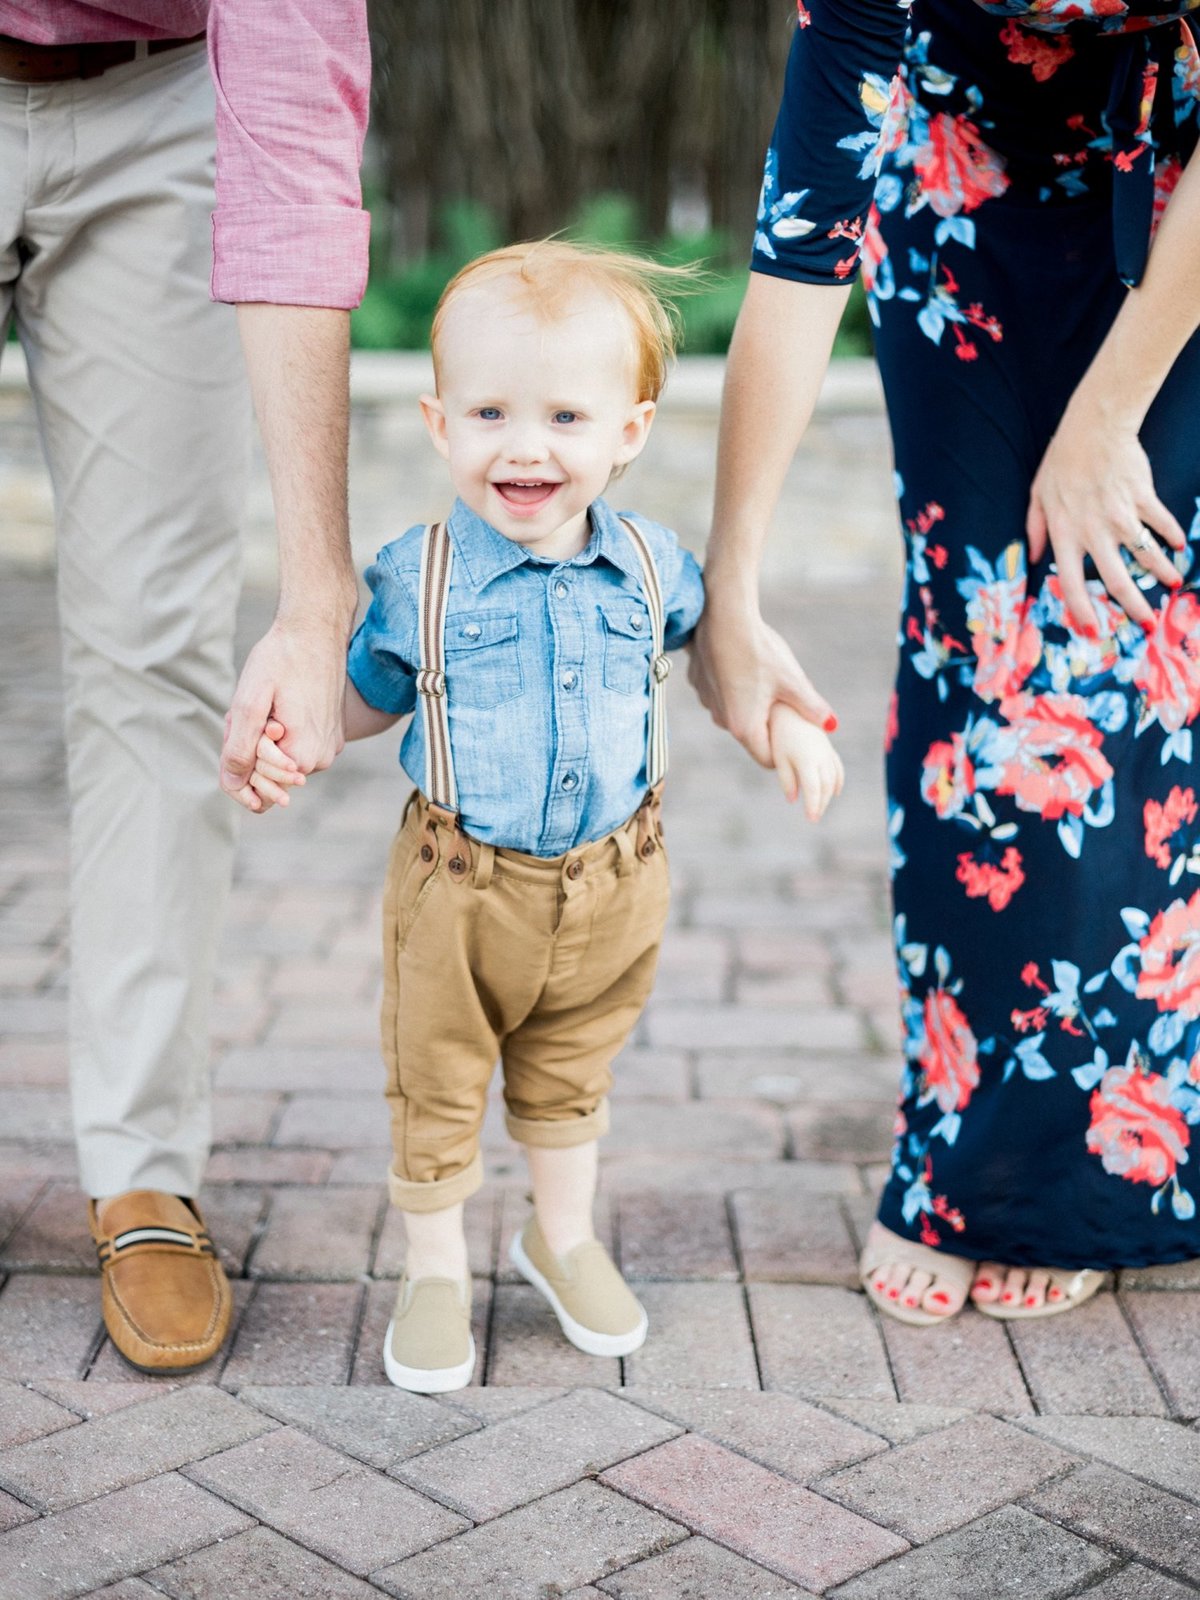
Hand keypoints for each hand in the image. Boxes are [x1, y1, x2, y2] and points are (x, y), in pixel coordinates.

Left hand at [220, 619, 346, 811]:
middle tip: (253, 707)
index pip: (254, 784)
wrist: (316, 630)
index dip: (238, 751)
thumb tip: (232, 783)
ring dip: (264, 737)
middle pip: (268, 773)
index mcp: (302, 757)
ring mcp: (329, 748)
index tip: (242, 718)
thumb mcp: (249, 703)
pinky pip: (296, 746)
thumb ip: (239, 748)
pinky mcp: (332, 735)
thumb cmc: (281, 660)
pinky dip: (281, 731)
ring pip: (280, 759)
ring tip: (266, 703)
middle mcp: (321, 760)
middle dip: (251, 745)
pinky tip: (280, 703)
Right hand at [688, 594, 836, 767]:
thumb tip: (832, 725)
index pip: (767, 758)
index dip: (785, 752)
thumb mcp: (792, 680)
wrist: (722, 616)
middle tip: (786, 707)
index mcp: (744, 726)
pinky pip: (720, 696)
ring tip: (765, 683)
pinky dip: (733, 689)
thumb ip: (811, 706)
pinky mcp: (699, 684)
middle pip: (751, 736)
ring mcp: (707, 703)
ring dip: (750, 706)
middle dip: (769, 726)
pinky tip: (743, 666)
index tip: (796, 738)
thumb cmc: (759, 650)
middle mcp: (721, 720)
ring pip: (734, 714)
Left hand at [768, 702, 844, 820]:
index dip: (814, 806)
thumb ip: (787, 780)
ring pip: (833, 778)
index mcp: (807, 760)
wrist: (790, 708)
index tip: (811, 819)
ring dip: (829, 795)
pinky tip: (834, 792)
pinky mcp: (828, 748)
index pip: (814, 789)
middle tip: (814, 817)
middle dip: (822, 804)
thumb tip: (793, 799)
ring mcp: (827, 752)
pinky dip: (837, 781)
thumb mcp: (779, 758)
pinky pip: (837, 768)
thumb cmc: (780, 735)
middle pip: (826, 787)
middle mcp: (821, 757)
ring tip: (821, 807)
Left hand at [1027, 397, 1184, 632]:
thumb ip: (1035, 529)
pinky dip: (1171, 536)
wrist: (1094, 426)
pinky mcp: (1143, 498)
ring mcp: (1121, 515)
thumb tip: (1033, 558)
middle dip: (1133, 607)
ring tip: (1171, 585)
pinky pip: (1161, 523)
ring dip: (1161, 573)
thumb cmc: (1061, 461)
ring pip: (1145, 554)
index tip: (1094, 630)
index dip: (1082, 610)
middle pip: (1116, 579)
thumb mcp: (1038, 496)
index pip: (1072, 582)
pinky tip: (1177, 547)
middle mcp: (1094, 531)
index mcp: (1065, 534)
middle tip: (1147, 624)